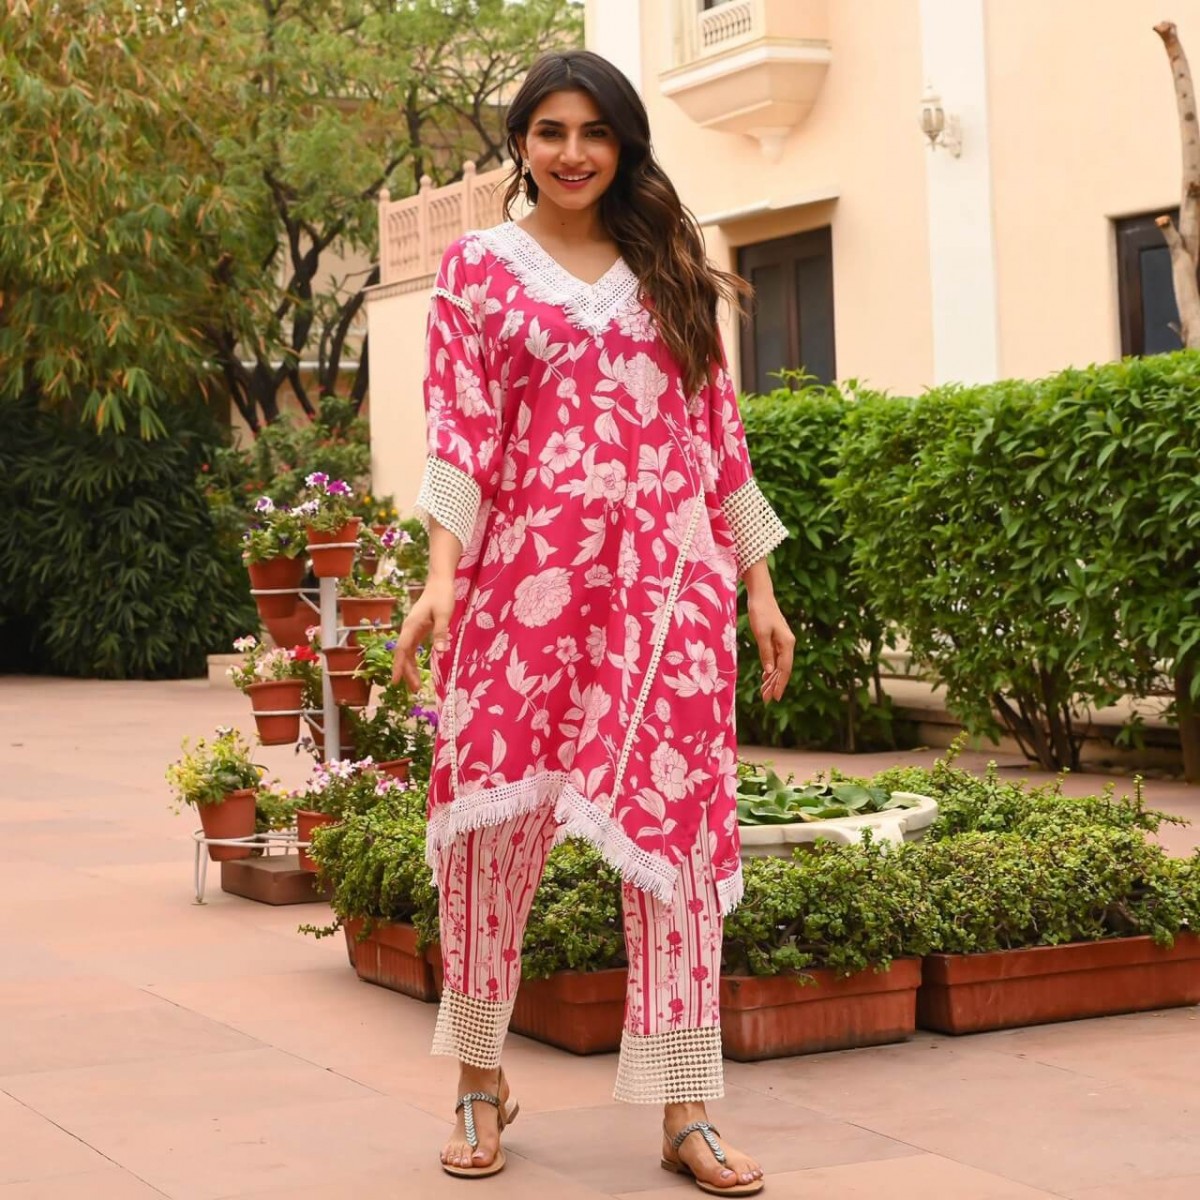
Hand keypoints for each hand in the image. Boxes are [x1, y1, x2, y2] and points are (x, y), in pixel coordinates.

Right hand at [392, 577, 455, 691]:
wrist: (439, 582)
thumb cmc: (442, 596)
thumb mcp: (444, 614)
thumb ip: (441, 632)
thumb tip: (441, 652)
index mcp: (411, 626)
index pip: (402, 650)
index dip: (399, 666)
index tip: (396, 681)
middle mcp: (408, 629)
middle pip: (403, 654)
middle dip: (406, 672)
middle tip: (414, 689)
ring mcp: (412, 629)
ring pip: (407, 653)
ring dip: (410, 668)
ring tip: (416, 685)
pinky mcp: (418, 629)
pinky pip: (412, 648)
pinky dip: (414, 660)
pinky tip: (417, 669)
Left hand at [747, 592, 794, 703]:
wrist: (761, 596)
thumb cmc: (760, 612)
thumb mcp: (761, 634)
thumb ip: (766, 653)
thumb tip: (770, 672)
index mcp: (787, 644)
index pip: (784, 670)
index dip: (780, 685)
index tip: (775, 698)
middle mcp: (788, 644)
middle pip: (783, 670)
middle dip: (775, 685)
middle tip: (767, 700)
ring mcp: (783, 642)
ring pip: (779, 665)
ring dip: (772, 679)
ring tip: (764, 692)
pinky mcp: (776, 639)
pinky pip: (775, 658)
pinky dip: (770, 669)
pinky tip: (765, 677)